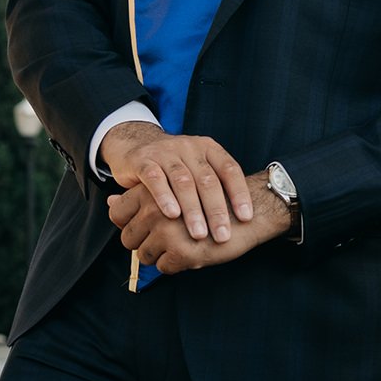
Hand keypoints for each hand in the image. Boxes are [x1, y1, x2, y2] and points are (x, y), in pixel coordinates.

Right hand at [100, 121, 252, 245]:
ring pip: (183, 181)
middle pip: (207, 179)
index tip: (246, 218)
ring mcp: (165, 152)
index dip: (239, 193)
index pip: (229, 169)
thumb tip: (244, 220)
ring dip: (193, 210)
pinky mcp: (143, 160)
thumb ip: (215, 186)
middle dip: (216, 210)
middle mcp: (189, 147)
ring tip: (199, 234)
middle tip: (222, 236)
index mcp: (208, 148)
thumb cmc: (174, 166)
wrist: (134, 144)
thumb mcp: (197, 168)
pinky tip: (172, 215)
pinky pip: (155, 179)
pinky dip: (164, 197)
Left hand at [108, 174, 290, 273]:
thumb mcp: (173, 192)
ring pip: (143, 255)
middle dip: (143, 243)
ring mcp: (167, 232)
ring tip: (179, 245)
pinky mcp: (182, 252)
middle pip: (127, 238)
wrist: (250, 212)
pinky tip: (190, 253)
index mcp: (151, 191)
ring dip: (158, 255)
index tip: (145, 226)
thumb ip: (138, 197)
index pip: (117, 213)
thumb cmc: (209, 200)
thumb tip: (109, 200)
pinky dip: (174, 265)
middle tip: (166, 239)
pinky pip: (163, 267)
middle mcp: (155, 210)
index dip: (128, 224)